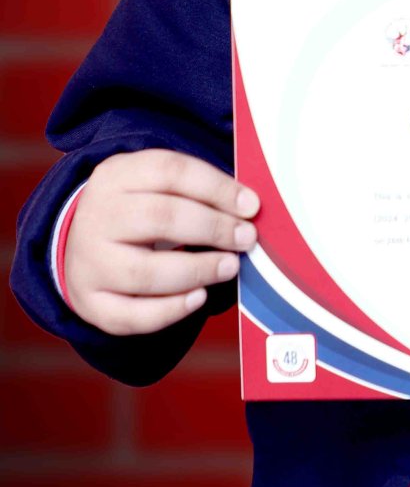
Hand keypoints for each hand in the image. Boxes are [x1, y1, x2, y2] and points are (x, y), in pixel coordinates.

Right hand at [65, 149, 259, 335]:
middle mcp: (97, 217)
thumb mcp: (156, 183)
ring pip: (145, 272)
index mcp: (116, 175)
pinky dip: (170, 310)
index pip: (171, 171)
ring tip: (230, 266)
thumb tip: (248, 209)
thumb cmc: (139, 208)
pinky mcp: (90, 303)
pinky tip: (198, 298)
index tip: (251, 206)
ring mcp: (89, 263)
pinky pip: (132, 315)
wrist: (81, 241)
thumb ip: (197, 190)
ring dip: (197, 271)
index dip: (217, 188)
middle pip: (160, 218)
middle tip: (246, 238)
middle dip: (213, 228)